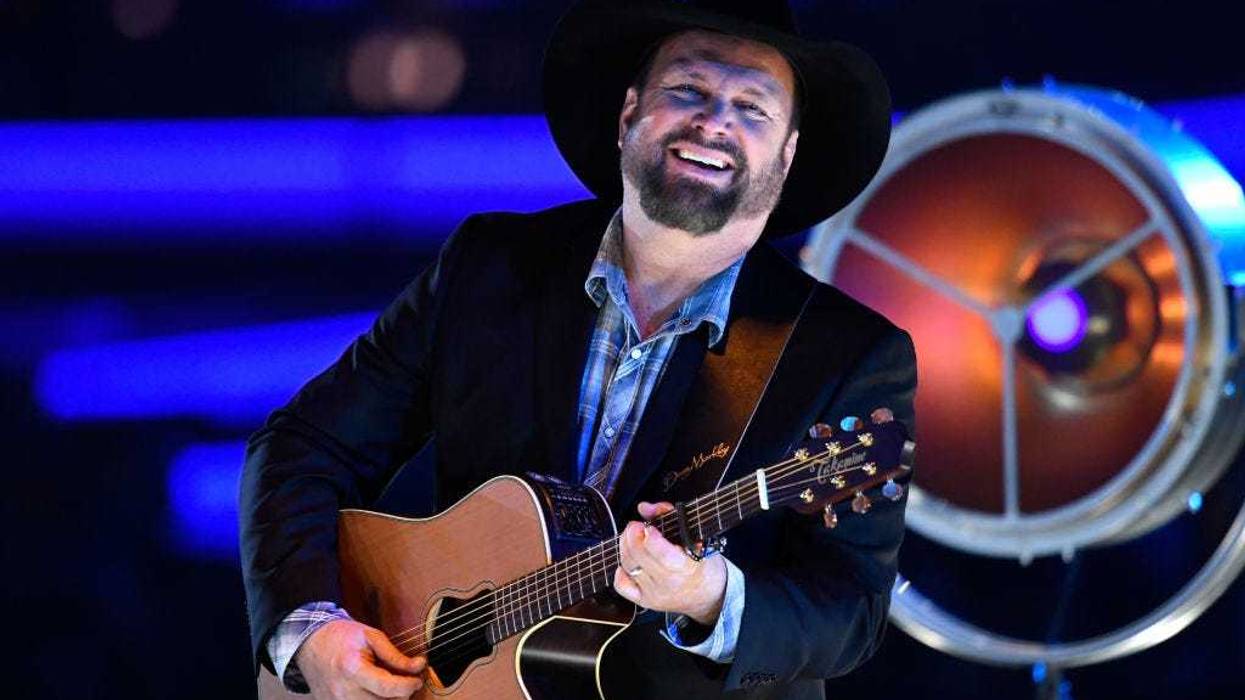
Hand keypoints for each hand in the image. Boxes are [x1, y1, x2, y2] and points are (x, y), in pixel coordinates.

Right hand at [294, 618, 425, 698]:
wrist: (311, 643)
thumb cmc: (342, 636)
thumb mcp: (371, 636)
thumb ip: (395, 655)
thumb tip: (419, 666)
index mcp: (352, 668)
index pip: (388, 687)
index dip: (408, 685)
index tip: (417, 679)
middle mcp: (342, 691)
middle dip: (401, 695)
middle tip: (406, 682)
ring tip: (390, 688)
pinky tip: (376, 693)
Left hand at [613, 501, 727, 625]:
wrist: (708, 596)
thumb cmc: (704, 564)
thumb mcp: (696, 536)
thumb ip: (669, 515)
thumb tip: (645, 508)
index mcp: (687, 567)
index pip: (662, 553)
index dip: (650, 536)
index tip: (649, 526)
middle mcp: (669, 582)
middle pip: (639, 557)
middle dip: (632, 534)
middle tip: (636, 526)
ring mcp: (655, 593)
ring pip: (629, 566)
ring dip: (625, 546)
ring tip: (632, 537)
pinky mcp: (645, 601)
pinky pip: (622, 585)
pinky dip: (621, 570)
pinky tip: (629, 561)